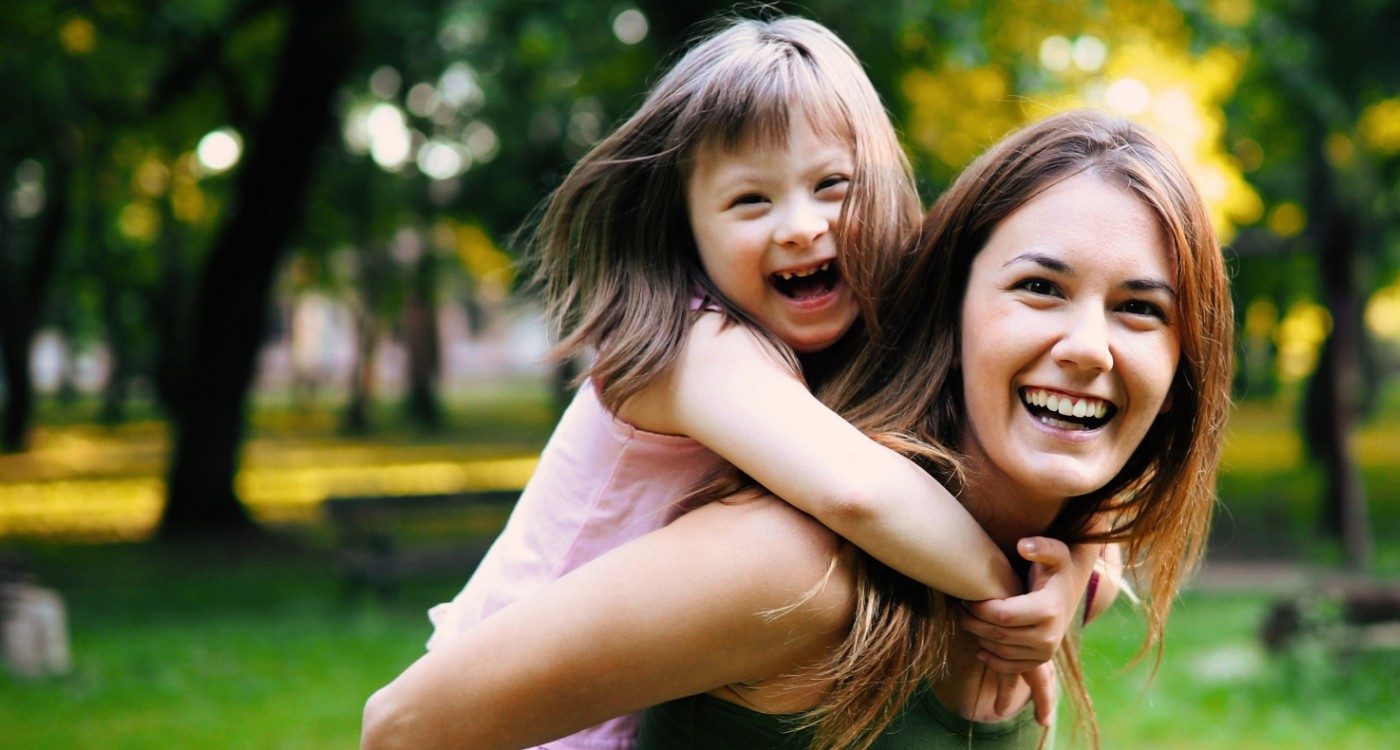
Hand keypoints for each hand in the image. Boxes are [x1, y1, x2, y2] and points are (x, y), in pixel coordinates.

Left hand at [958, 537, 1081, 725]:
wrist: (1069, 590)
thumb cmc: (1055, 568)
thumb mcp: (1055, 553)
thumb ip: (1041, 547)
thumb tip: (1023, 546)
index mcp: (1049, 609)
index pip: (1003, 616)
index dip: (979, 608)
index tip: (965, 597)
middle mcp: (1049, 636)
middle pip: (998, 635)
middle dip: (972, 622)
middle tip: (958, 608)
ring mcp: (1046, 652)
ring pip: (999, 650)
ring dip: (978, 636)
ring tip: (966, 619)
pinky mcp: (1040, 661)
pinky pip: (1009, 667)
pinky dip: (991, 659)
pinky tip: (979, 645)